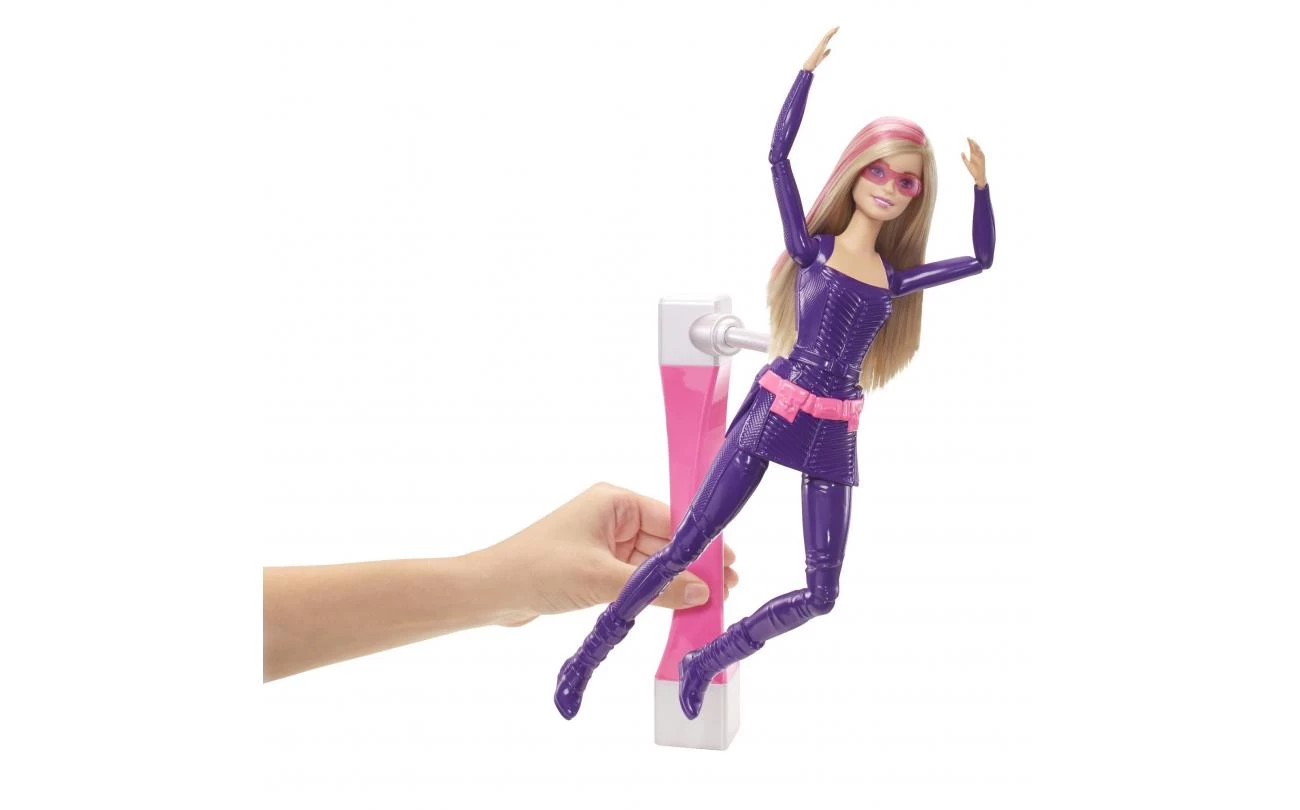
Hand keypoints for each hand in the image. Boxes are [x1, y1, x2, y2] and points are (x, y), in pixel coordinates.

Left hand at [478, 483, 737, 626]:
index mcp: (614, 502)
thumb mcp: (602, 580)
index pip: (672, 518)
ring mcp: (604, 544)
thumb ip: (654, 589)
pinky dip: (653, 595)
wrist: (489, 592)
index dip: (701, 544)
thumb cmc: (537, 571)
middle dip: (693, 568)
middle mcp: (612, 517)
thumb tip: (700, 593)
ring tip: (708, 606)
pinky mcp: (596, 568)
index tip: (729, 565)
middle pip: (666, 542)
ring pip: (652, 564)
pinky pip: (635, 579)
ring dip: (675, 584)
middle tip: (726, 591)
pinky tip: (677, 609)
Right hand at [803, 26, 837, 71]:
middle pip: (827, 36)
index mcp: (822, 46)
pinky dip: (828, 35)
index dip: (832, 34)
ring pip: (826, 36)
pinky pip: (824, 39)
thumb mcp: (822, 57)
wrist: (809, 65)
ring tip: (836, 28)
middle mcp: (821, 44)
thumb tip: (830, 49)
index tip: (836, 30)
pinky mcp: (819, 47)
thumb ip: (826, 53)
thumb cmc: (814, 62)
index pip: (827, 39)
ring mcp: (820, 45)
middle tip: (838, 27)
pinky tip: (832, 33)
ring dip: (831, 32)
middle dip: (832, 31)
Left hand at [961, 137, 987, 188]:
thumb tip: (961, 152)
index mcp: (972, 155)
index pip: (971, 147)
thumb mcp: (967, 164)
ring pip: (978, 150)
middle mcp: (976, 155)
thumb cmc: (973, 171)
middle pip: (975, 147)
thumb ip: (964, 158)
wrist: (978, 176)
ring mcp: (980, 157)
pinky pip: (982, 155)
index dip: (970, 142)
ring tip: (973, 142)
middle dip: (972, 143)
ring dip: (976, 146)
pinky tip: (977, 149)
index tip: (967, 138)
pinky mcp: (983, 160)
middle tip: (969, 138)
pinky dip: (980, 152)